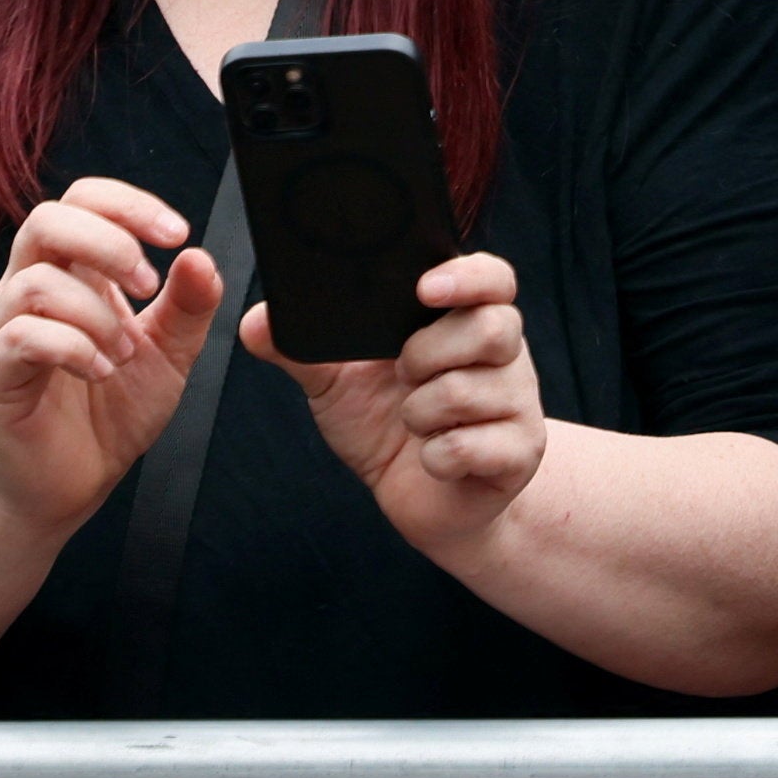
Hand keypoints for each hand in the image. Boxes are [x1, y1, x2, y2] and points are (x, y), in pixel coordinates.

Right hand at [0, 177, 219, 535]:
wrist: (65, 484)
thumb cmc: (108, 412)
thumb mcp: (168, 354)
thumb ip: (189, 306)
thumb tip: (200, 256)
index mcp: (74, 276)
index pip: (83, 203)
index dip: (128, 205)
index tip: (178, 233)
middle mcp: (30, 294)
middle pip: (44, 221)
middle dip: (107, 242)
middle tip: (149, 285)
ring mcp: (6, 334)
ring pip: (33, 282)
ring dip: (95, 312)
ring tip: (125, 351)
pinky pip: (19, 338)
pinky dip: (72, 347)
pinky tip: (102, 370)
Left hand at [260, 252, 543, 557]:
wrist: (423, 500)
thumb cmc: (386, 426)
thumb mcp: (338, 384)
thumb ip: (303, 350)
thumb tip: (257, 323)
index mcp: (463, 322)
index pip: (492, 278)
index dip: (466, 277)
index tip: (425, 290)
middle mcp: (503, 356)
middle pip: (492, 327)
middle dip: (427, 355)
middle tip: (401, 374)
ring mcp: (518, 403)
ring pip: (473, 390)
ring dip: (421, 413)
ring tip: (412, 422)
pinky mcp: (521, 453)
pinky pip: (472, 446)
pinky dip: (435, 457)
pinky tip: (431, 459)